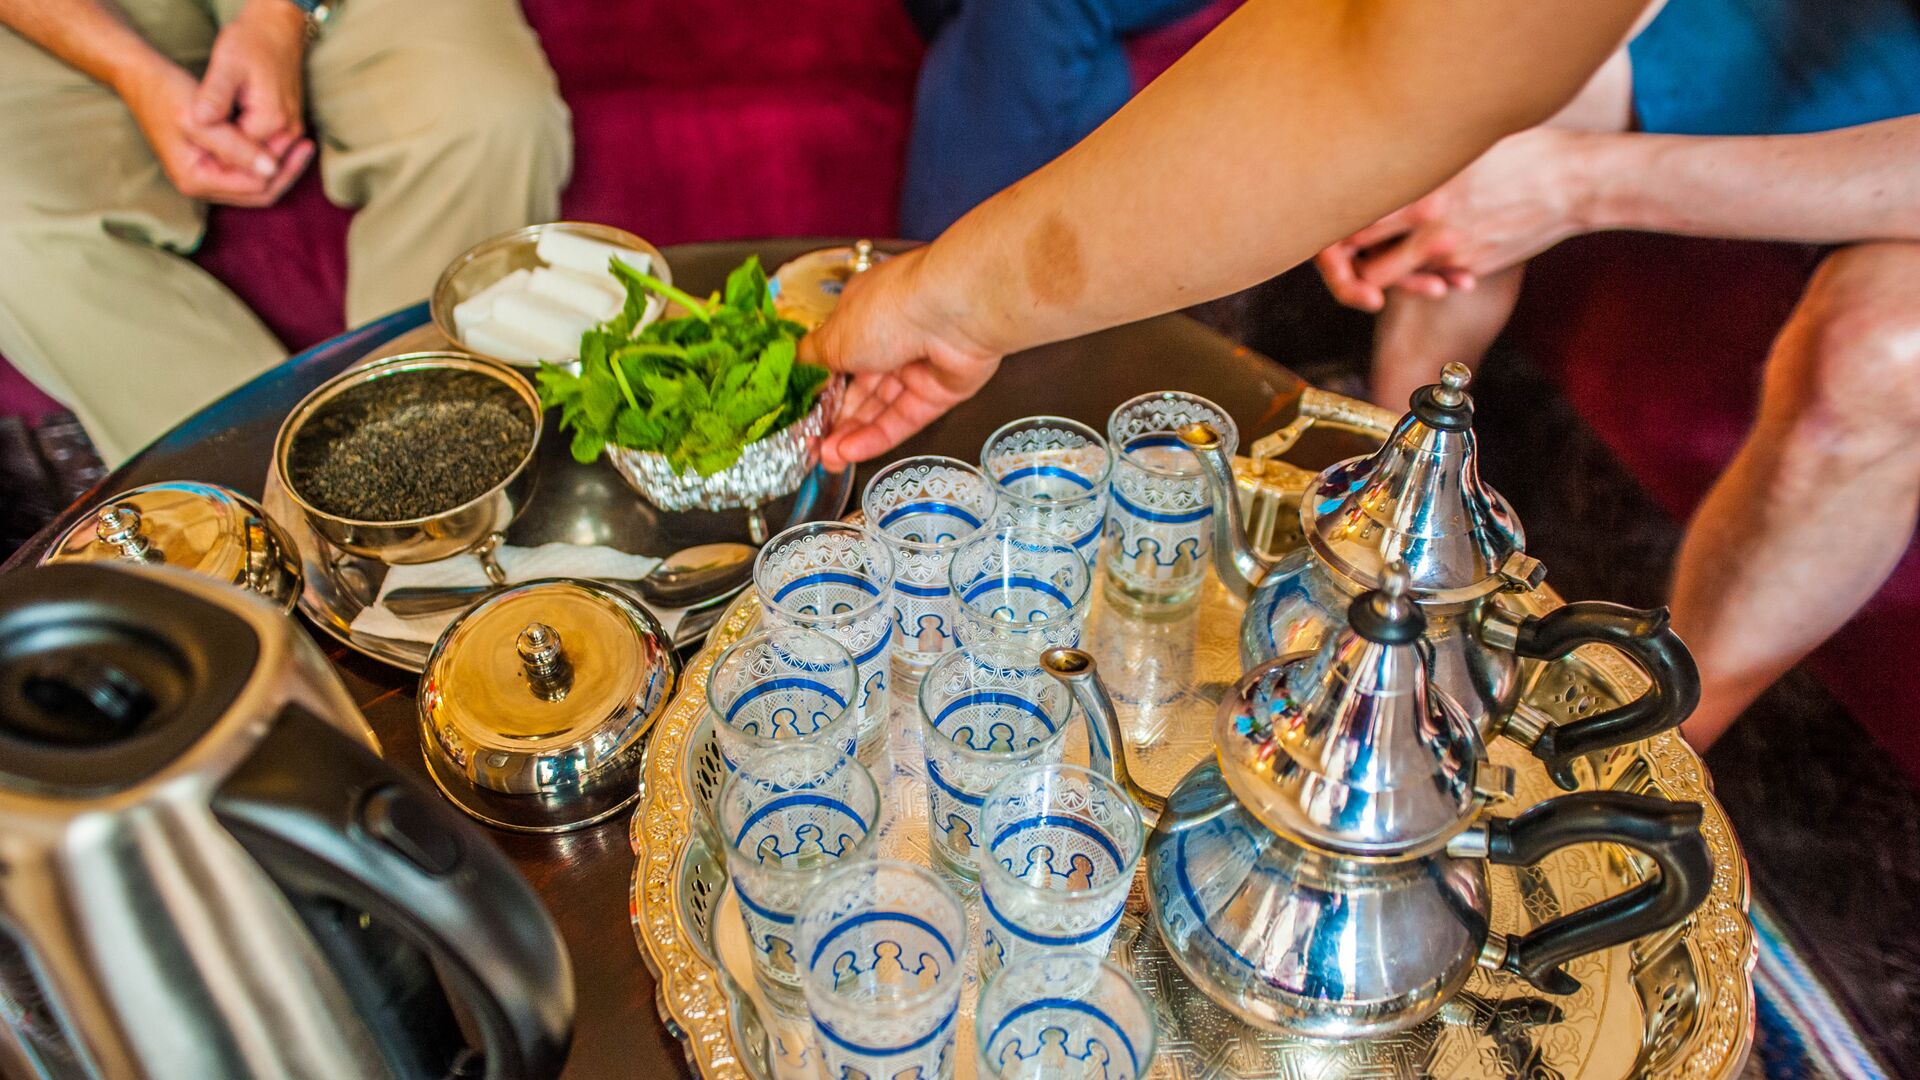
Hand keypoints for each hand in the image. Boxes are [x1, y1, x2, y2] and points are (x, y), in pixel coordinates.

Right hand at [118, 57, 311, 206]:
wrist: (142, 77)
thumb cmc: (166, 93)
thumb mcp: (201, 119)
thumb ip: (234, 147)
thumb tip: (270, 170)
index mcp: (196, 180)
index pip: (254, 187)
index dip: (281, 168)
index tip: (301, 143)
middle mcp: (201, 186)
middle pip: (258, 192)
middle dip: (285, 171)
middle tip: (308, 146)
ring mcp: (206, 177)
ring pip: (255, 183)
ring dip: (279, 165)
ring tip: (302, 143)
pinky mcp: (211, 164)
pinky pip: (247, 169)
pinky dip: (266, 157)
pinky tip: (283, 140)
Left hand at [196, 0, 309, 162]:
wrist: (277, 28)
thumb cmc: (251, 41)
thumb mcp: (226, 65)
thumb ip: (215, 99)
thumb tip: (200, 124)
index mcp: (270, 122)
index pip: (238, 160)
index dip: (212, 160)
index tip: (188, 147)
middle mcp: (287, 133)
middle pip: (254, 171)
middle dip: (225, 169)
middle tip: (194, 154)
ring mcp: (291, 132)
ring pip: (260, 166)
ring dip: (235, 163)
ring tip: (204, 148)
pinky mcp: (287, 127)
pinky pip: (265, 152)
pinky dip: (243, 153)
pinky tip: (221, 140)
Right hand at [799, 248, 1003, 470]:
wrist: (954, 311)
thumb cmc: (889, 308)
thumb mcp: (833, 336)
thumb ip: (811, 358)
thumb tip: (792, 366)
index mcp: (862, 316)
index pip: (835, 359)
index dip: (818, 390)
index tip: (800, 416)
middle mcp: (890, 339)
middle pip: (858, 390)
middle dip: (834, 421)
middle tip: (811, 448)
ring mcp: (917, 366)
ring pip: (879, 409)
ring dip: (851, 434)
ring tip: (827, 458)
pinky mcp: (939, 392)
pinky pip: (904, 419)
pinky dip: (877, 437)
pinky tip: (850, 452)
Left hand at [1315, 127, 1593, 310]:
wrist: (1576, 184)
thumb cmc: (1520, 151)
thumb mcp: (1460, 146)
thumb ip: (1417, 161)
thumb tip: (1380, 158)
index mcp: (1421, 191)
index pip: (1351, 225)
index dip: (1336, 231)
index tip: (1335, 225)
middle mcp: (1430, 229)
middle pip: (1361, 265)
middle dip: (1348, 267)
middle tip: (1348, 256)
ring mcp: (1451, 254)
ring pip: (1394, 280)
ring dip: (1387, 276)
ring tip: (1395, 260)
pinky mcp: (1472, 269)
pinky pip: (1436, 279)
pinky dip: (1432, 274)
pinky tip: (1445, 257)